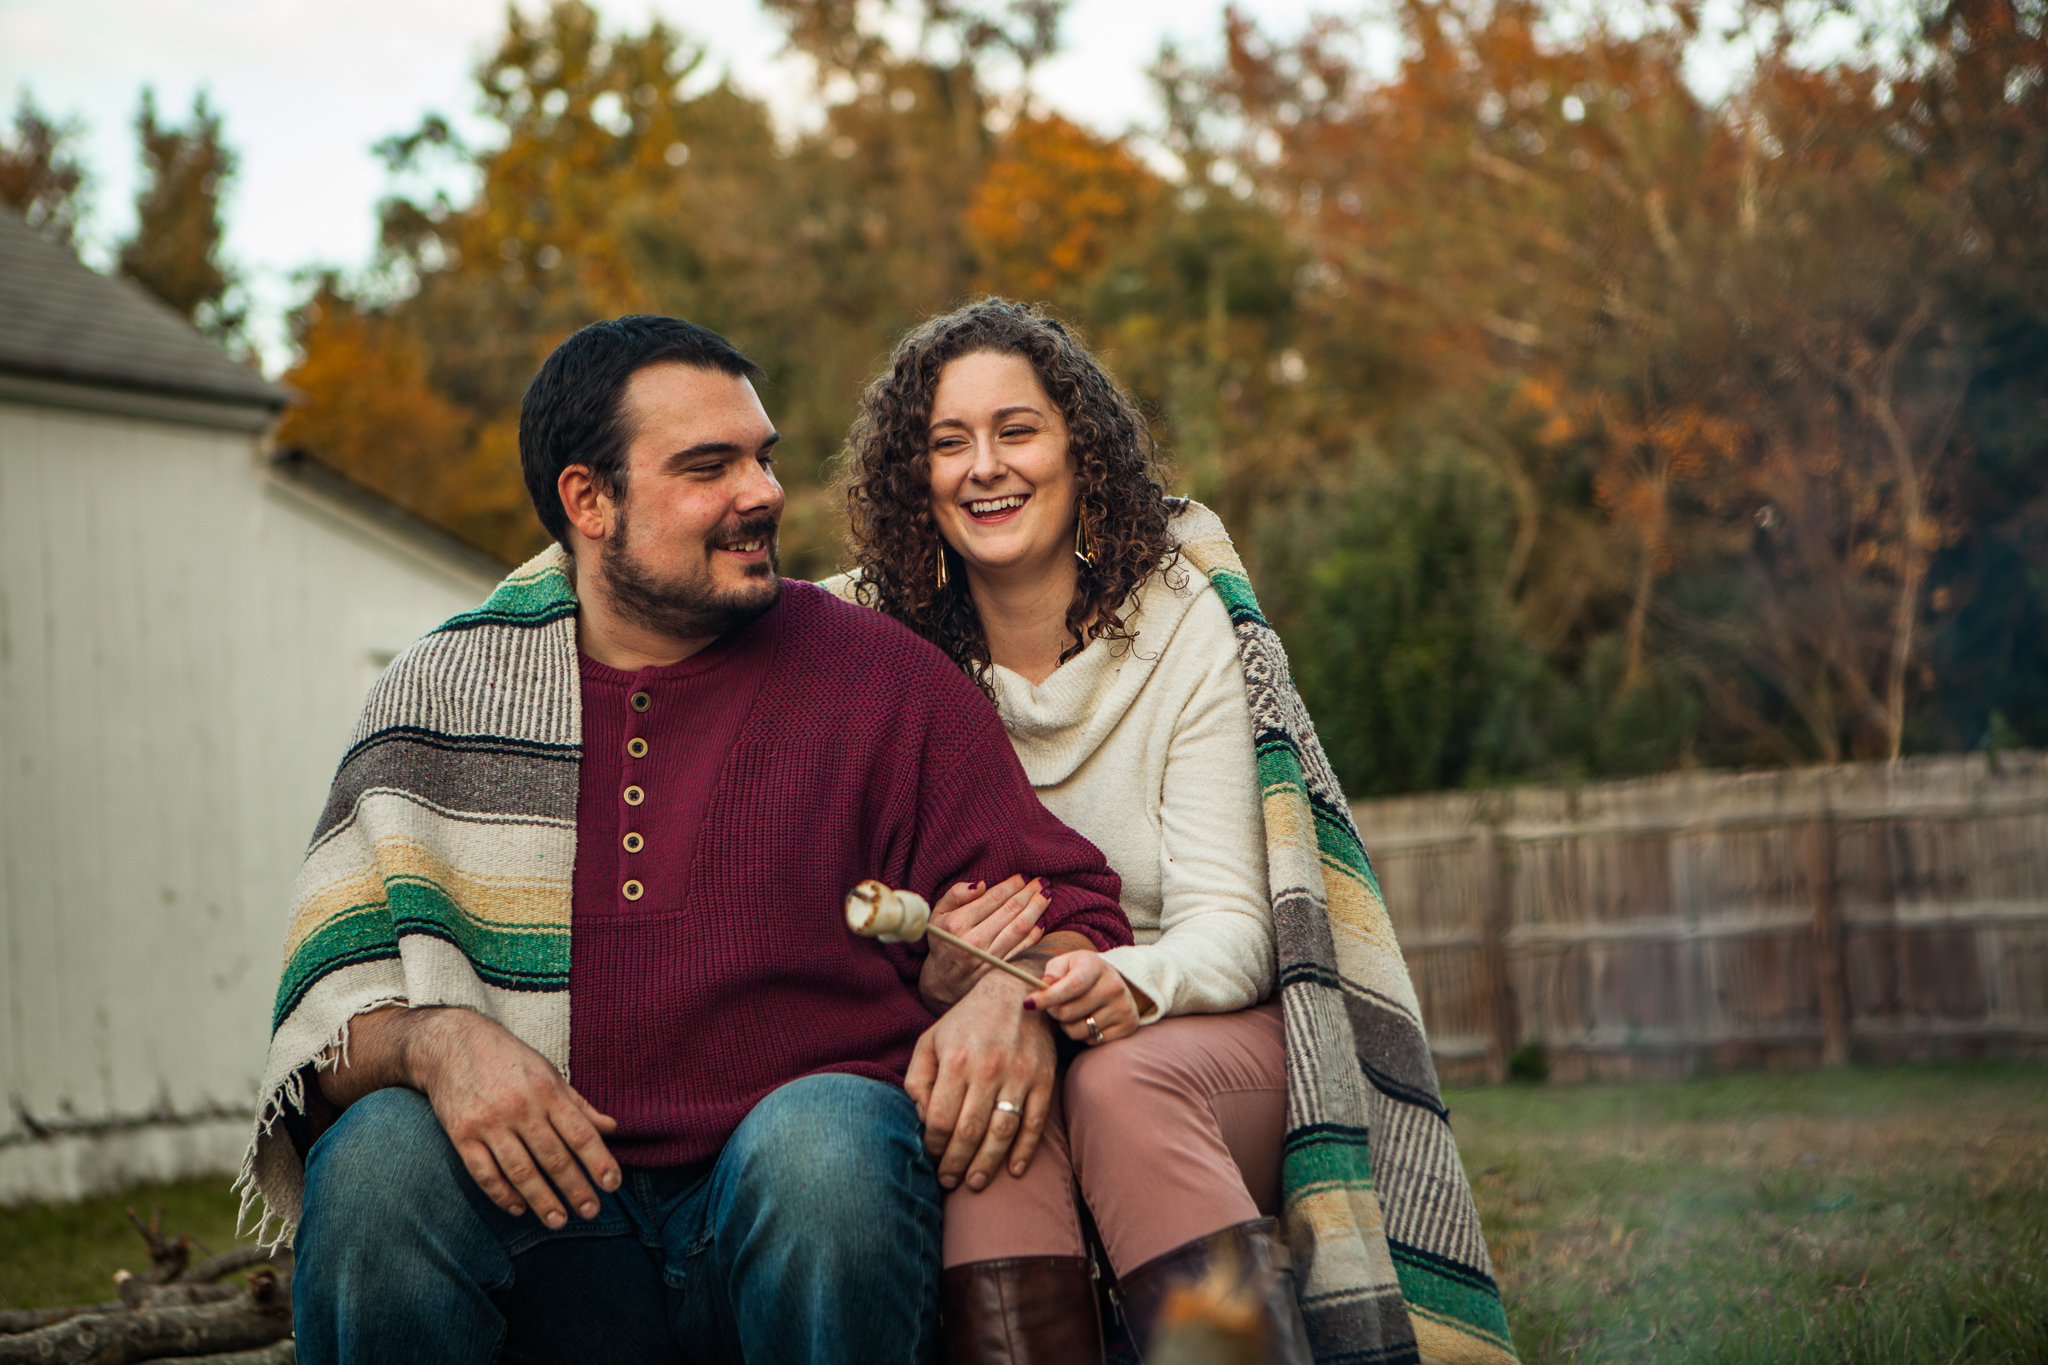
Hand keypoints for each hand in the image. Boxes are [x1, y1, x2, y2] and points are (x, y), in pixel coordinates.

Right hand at [374, 1007, 620, 1226]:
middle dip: (575, 1189)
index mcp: (547, 1091)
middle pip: (553, 1157)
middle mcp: (520, 1108)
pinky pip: (484, 1172)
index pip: (580, 1133)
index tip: (613, 1185)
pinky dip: (502, 1194)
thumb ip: (579, 1105)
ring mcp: (489, 1122)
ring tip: (559, 1221)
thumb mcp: (548, 1073)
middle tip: (591, 1212)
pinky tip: (518, 1208)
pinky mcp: (462, 1134)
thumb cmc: (507, 1059)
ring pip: (521, 1171)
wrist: (450, 1043)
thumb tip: (612, 1128)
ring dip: (542, 1200)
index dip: (599, 1161)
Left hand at [904, 971, 1055, 1190]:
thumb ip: (918, 1078)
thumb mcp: (931, 1040)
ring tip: (975, 1183)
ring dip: (987, 1165)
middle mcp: (987, 1069)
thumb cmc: (967, 1021)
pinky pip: (1034, 1123)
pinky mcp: (1044, 1078)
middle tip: (949, 1182)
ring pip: (1001, 1133)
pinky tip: (1014, 1170)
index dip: (933, 1146)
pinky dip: (1025, 1151)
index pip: (939, 1119)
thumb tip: (920, 1118)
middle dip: (956, 1164)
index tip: (931, 1157)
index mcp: (956, 1061)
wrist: (1016, 990)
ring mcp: (1019, 1075)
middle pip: (968, 1133)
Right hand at [919, 875, 1048, 1008]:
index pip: (994, 897)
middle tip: (1042, 882)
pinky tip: (1042, 920)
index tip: (1024, 877)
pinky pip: (1023, 948)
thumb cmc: (943, 941)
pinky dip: (1035, 933)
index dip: (1013, 884)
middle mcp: (974, 941)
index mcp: (958, 923)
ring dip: (1036, 909)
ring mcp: (988, 958)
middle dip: (1029, 893)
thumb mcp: (938, 914)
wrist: (942, 981)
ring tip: (1045, 896)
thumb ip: (956, 894)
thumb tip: (981, 885)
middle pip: (1011, 910)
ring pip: (1020, 927)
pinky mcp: (999, 970)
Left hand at [1025, 951, 1139, 1045]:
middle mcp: (1114, 985)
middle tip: (1056, 1005)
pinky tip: (1090, 1020)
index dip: (1048, 997)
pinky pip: (1092, 1041)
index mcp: (1096, 965)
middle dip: (1054, 1012)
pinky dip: (1085, 1035)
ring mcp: (1124, 1007)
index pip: (1071, 986)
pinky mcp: (1128, 1026)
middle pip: (1069, 1012)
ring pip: (1078, 1031)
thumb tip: (1045, 986)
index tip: (1028, 1004)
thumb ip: (1052, 973)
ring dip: (1068, 1026)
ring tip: (1075, 1012)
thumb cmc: (1079, 973)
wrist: (1112, 982)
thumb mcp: (1064, 965)